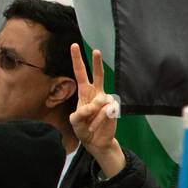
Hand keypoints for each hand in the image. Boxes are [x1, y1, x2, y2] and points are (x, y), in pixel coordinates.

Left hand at [69, 43, 124, 176]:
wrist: (96, 141)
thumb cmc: (83, 128)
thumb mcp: (75, 121)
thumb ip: (80, 113)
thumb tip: (93, 105)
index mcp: (84, 92)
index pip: (80, 73)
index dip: (77, 60)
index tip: (74, 46)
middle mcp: (96, 93)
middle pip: (97, 75)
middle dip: (96, 63)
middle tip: (95, 50)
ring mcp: (106, 100)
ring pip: (100, 101)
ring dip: (94, 115)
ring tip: (91, 125)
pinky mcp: (114, 108)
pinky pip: (106, 111)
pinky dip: (100, 120)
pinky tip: (98, 125)